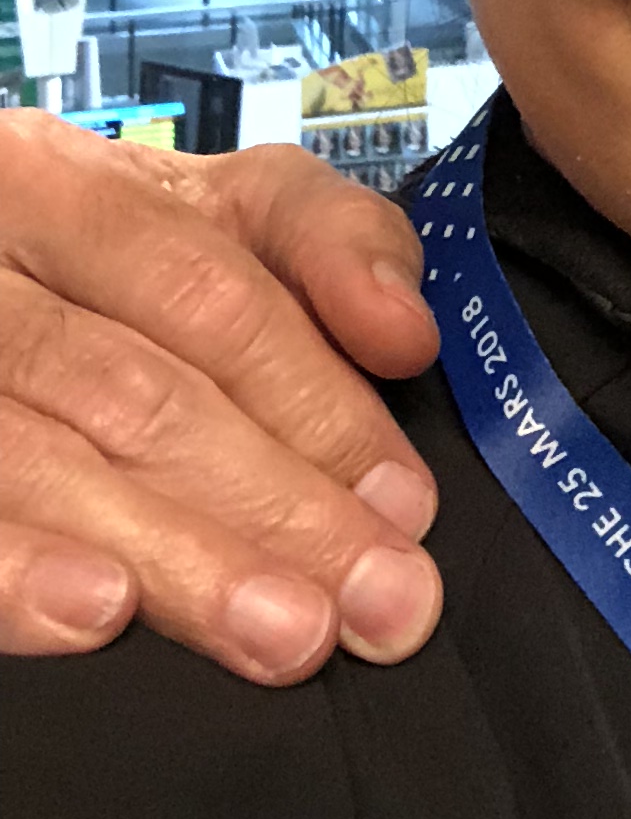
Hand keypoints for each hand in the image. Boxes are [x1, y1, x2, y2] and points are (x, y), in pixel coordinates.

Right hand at [0, 110, 443, 682]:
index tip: (405, 506)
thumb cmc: (97, 263)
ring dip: (176, 557)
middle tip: (373, 605)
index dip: (319, 404)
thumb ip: (330, 241)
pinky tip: (96, 612)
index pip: (211, 294)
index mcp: (70, 187)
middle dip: (273, 507)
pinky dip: (21, 573)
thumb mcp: (215, 212)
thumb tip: (404, 330)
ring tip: (281, 632)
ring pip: (46, 461)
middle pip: (136, 392)